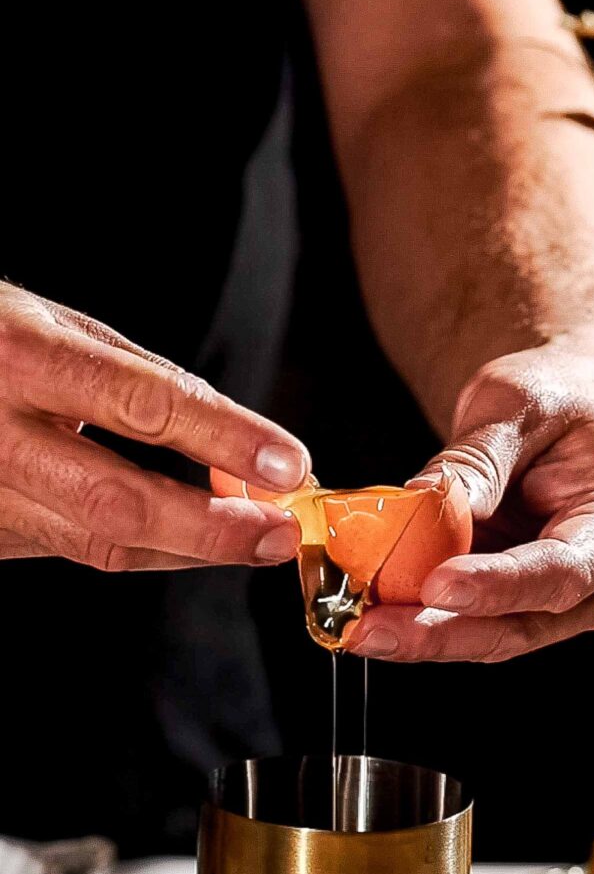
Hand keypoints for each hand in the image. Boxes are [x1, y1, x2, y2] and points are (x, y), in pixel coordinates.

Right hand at [0, 284, 308, 568]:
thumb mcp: (59, 324)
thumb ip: (144, 383)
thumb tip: (233, 440)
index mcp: (19, 356)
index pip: (142, 404)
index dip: (223, 438)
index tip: (286, 462)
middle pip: (117, 502)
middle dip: (213, 528)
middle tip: (279, 533)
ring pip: (99, 542)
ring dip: (189, 548)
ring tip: (251, 539)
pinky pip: (74, 549)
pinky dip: (142, 547)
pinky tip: (183, 536)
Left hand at [347, 337, 593, 660]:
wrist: (556, 406)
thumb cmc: (555, 395)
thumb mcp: (520, 403)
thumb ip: (479, 457)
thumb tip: (427, 500)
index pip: (559, 571)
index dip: (497, 586)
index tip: (438, 585)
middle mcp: (586, 575)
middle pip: (517, 625)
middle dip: (439, 632)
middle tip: (372, 628)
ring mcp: (541, 592)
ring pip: (485, 635)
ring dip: (418, 635)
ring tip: (359, 626)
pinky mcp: (500, 592)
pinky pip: (460, 617)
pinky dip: (413, 616)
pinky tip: (369, 609)